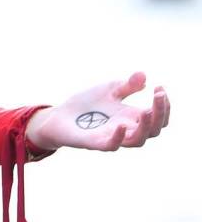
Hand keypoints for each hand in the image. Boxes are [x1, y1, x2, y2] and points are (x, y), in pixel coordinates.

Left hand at [25, 72, 169, 151]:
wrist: (58, 116)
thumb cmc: (85, 105)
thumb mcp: (107, 90)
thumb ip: (126, 85)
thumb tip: (144, 75)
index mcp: (131, 117)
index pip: (158, 118)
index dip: (164, 106)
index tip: (160, 89)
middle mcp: (125, 129)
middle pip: (153, 130)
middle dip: (160, 114)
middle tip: (158, 96)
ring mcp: (111, 137)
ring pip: (137, 141)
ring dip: (145, 127)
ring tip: (146, 111)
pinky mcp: (94, 143)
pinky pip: (111, 146)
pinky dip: (118, 138)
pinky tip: (122, 125)